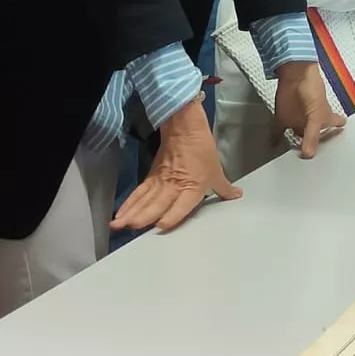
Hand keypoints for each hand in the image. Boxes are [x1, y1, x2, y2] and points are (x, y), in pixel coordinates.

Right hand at [110, 101, 239, 232]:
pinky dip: (129, 203)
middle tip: (132, 226)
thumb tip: (235, 196)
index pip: (182, 204)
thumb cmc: (201, 150)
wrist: (185, 129)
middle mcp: (174, 187)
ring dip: (131, 212)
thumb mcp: (217, 171)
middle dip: (144, 215)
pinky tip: (120, 214)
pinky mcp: (151, 178)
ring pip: (144, 199)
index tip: (161, 225)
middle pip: (157, 203)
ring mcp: (160, 182)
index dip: (172, 215)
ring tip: (119, 225)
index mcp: (193, 187)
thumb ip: (224, 188)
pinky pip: (139, 193)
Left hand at [273, 61, 343, 157]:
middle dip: (313, 146)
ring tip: (294, 157)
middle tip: (311, 158)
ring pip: (298, 134)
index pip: (335, 128)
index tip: (336, 149)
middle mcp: (312, 120)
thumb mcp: (316, 116)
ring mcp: (298, 118)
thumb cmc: (312, 89)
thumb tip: (309, 154)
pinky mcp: (283, 117)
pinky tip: (273, 145)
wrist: (294, 74)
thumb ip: (312, 136)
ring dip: (295, 144)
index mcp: (325, 118)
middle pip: (315, 135)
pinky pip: (278, 131)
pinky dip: (274, 139)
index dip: (337, 136)